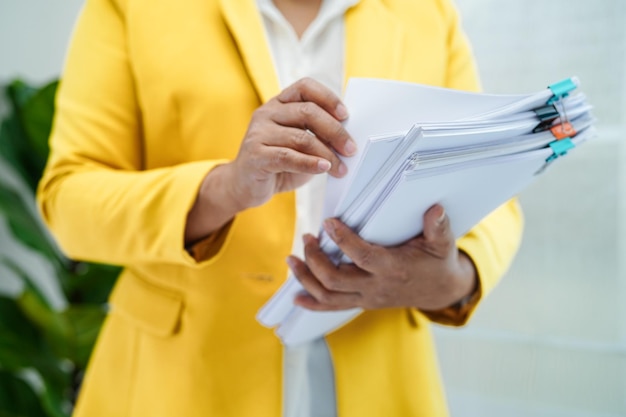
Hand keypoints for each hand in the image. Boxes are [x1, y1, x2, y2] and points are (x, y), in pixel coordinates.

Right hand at [185, 78, 355, 243]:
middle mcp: (267, 113)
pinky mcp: (255, 155)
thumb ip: (318, 137)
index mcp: (279, 103)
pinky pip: (288, 157)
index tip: (346, 115)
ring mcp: (258, 133)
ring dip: (327, 154)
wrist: (245, 185)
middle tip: (350, 149)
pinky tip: (324, 169)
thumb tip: (347, 139)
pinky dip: (310, 163)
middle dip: (335, 131)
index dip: (328, 98)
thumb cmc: (278, 164)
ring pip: (301, 138)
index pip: (305, 87)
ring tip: (340, 168)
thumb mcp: (301, 146)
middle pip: (307, 112)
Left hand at [287, 204, 476, 310]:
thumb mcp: (442, 243)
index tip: (328, 222)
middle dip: (315, 259)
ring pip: (328, 296)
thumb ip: (438, 227)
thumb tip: (436, 209)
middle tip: (306, 237)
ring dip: (306, 279)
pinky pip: (332, 307)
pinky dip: (312, 303)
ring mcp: (367, 298)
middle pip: (335, 279)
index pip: (362, 256)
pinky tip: (296, 296)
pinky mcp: (362, 302)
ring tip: (292, 259)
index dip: (343, 240)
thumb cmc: (438, 262)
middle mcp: (376, 287)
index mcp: (393, 269)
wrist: (440, 291)